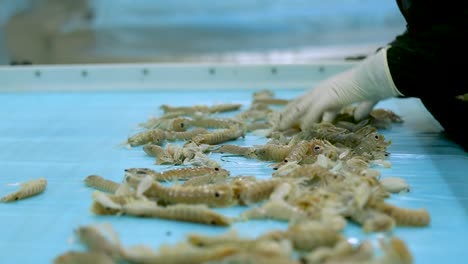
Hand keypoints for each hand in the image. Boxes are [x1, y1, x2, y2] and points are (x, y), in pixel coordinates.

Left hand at [277, 47, 402, 130]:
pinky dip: (307, 123)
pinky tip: (302, 131)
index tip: (296, 120)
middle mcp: (322, 90)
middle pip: (299, 103)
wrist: (375, 76)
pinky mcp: (326, 99)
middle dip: (289, 114)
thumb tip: (358, 117)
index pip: (310, 100)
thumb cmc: (372, 85)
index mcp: (330, 89)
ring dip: (289, 119)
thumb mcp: (365, 99)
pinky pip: (313, 114)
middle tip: (279, 123)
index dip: (301, 111)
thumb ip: (361, 108)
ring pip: (300, 108)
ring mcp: (322, 94)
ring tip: (279, 129)